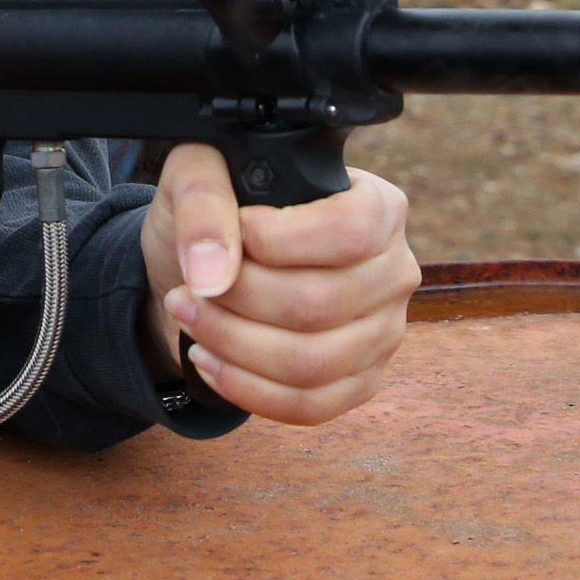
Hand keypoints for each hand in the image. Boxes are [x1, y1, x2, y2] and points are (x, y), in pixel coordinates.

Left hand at [139, 147, 416, 425]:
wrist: (212, 265)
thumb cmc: (218, 211)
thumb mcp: (199, 174)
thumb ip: (204, 203)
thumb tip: (212, 274)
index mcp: (378, 207)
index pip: (349, 232)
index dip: (280, 240)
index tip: (235, 232)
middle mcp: (393, 272)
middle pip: (321, 304)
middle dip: (237, 301)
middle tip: (186, 289)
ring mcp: (383, 333)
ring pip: (312, 362)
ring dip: (233, 345)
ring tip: (187, 317)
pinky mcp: (359, 382)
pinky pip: (309, 405)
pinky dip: (246, 388)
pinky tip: (207, 359)